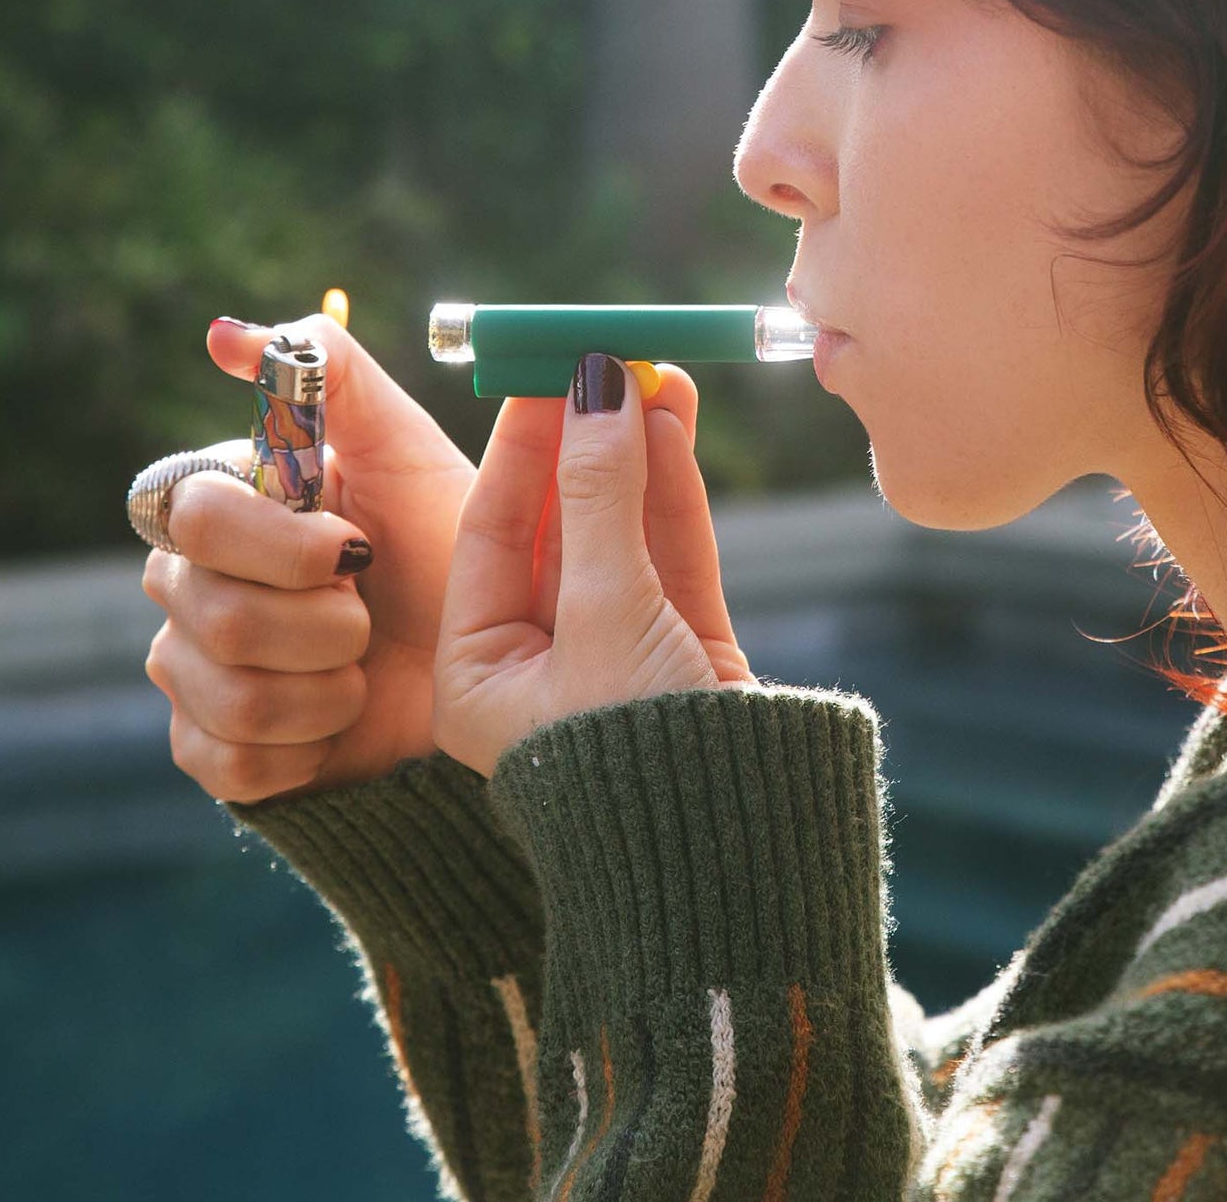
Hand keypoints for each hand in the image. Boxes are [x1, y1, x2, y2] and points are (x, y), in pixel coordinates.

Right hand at [142, 311, 475, 801]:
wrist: (484, 671)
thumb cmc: (445, 545)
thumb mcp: (406, 448)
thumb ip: (331, 372)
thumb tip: (223, 335)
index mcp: (224, 502)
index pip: (191, 509)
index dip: (278, 542)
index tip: (355, 549)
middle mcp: (189, 580)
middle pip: (209, 609)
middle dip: (320, 621)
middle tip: (370, 611)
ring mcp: (192, 668)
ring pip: (228, 692)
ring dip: (324, 685)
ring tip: (363, 666)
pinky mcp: (210, 748)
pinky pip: (227, 760)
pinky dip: (306, 743)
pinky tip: (339, 718)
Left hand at [431, 352, 757, 779]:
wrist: (744, 867)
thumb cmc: (638, 761)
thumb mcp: (608, 614)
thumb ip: (602, 496)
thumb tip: (599, 387)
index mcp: (482, 675)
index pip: (489, 531)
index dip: (522, 445)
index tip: (547, 371)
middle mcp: (542, 665)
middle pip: (559, 525)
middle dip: (586, 441)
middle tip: (606, 359)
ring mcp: (617, 659)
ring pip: (622, 533)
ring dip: (636, 454)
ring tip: (654, 373)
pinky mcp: (683, 660)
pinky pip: (670, 560)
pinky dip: (675, 495)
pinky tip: (674, 428)